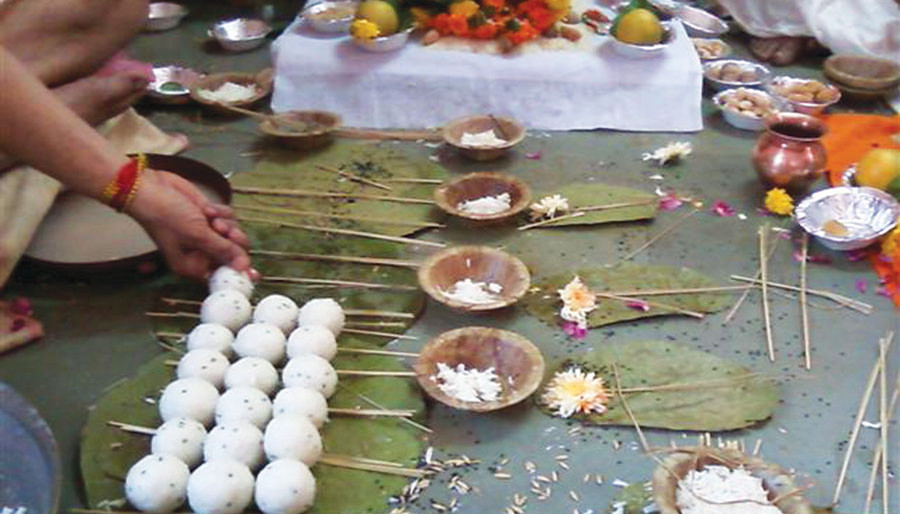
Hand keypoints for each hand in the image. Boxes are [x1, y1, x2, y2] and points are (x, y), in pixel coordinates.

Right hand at [127, 169, 253, 279]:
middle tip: (226, 232)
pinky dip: (222, 213)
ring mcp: (206, 234)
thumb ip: (223, 250)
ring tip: (212, 217)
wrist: (151, 188)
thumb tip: (244, 267)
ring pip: (233, 234)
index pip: (223, 275)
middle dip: (233, 241)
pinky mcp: (209, 217)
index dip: (239, 273)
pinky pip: (228, 218)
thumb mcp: (197, 235)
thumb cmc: (168, 216)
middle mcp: (201, 253)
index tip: (255, 274)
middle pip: (233, 254)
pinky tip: (208, 208)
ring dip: (227, 224)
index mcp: (193, 265)